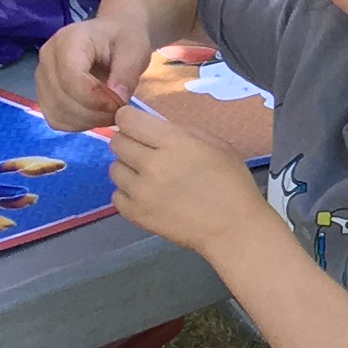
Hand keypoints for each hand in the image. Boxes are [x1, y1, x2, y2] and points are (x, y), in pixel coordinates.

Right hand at [37, 9, 149, 130]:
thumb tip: (117, 100)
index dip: (95, 99)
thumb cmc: (124, 39)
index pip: (70, 79)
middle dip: (94, 112)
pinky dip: (78, 123)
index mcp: (68, 40)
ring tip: (110, 111)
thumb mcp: (135, 50)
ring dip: (87, 120)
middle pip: (61, 99)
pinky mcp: (44, 94)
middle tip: (120, 110)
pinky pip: (56, 119)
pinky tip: (97, 114)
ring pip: (57, 113)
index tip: (119, 103)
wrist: (113, 36)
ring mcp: (42, 77)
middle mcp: (47, 58)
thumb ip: (127, 73)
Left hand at [106, 97, 265, 261]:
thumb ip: (182, 132)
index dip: (129, 119)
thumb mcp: (215, 144)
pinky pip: (117, 195)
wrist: (232, 228)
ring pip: (114, 169)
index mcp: (173, 142)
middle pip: (117, 142)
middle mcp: (151, 163)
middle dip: (129, 142)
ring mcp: (140, 191)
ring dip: (128, 169)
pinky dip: (128, 194)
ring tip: (148, 177)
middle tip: (147, 152)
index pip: (128, 120)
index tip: (138, 125)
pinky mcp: (136, 214)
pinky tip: (147, 196)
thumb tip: (155, 129)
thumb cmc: (231, 183)